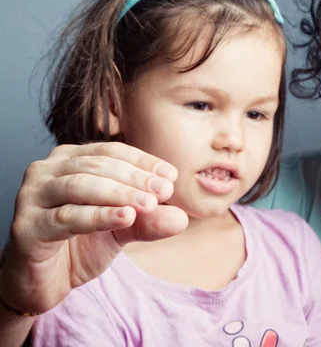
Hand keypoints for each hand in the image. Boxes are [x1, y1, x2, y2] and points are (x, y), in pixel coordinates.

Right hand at [0, 142, 187, 314]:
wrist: (43, 282)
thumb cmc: (80, 244)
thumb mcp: (123, 228)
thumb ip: (148, 220)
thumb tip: (182, 217)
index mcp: (69, 160)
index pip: (111, 151)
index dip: (143, 162)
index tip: (171, 177)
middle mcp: (46, 171)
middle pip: (97, 165)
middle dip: (135, 178)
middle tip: (165, 191)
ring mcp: (31, 197)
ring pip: (80, 186)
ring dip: (119, 194)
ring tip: (148, 204)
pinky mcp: (26, 227)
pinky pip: (67, 217)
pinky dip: (99, 216)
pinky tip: (125, 218)